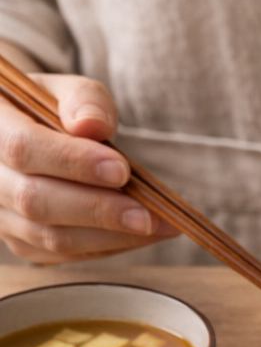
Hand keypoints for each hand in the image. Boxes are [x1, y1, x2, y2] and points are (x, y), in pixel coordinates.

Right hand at [0, 74, 175, 261]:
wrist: (29, 137)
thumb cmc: (52, 111)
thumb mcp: (67, 91)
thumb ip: (83, 100)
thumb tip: (92, 124)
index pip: (24, 148)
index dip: (73, 162)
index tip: (121, 170)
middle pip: (36, 201)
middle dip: (99, 210)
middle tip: (149, 215)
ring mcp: (0, 215)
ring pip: (50, 238)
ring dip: (110, 236)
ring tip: (159, 226)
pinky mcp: (20, 242)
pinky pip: (61, 255)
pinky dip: (105, 247)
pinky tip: (138, 235)